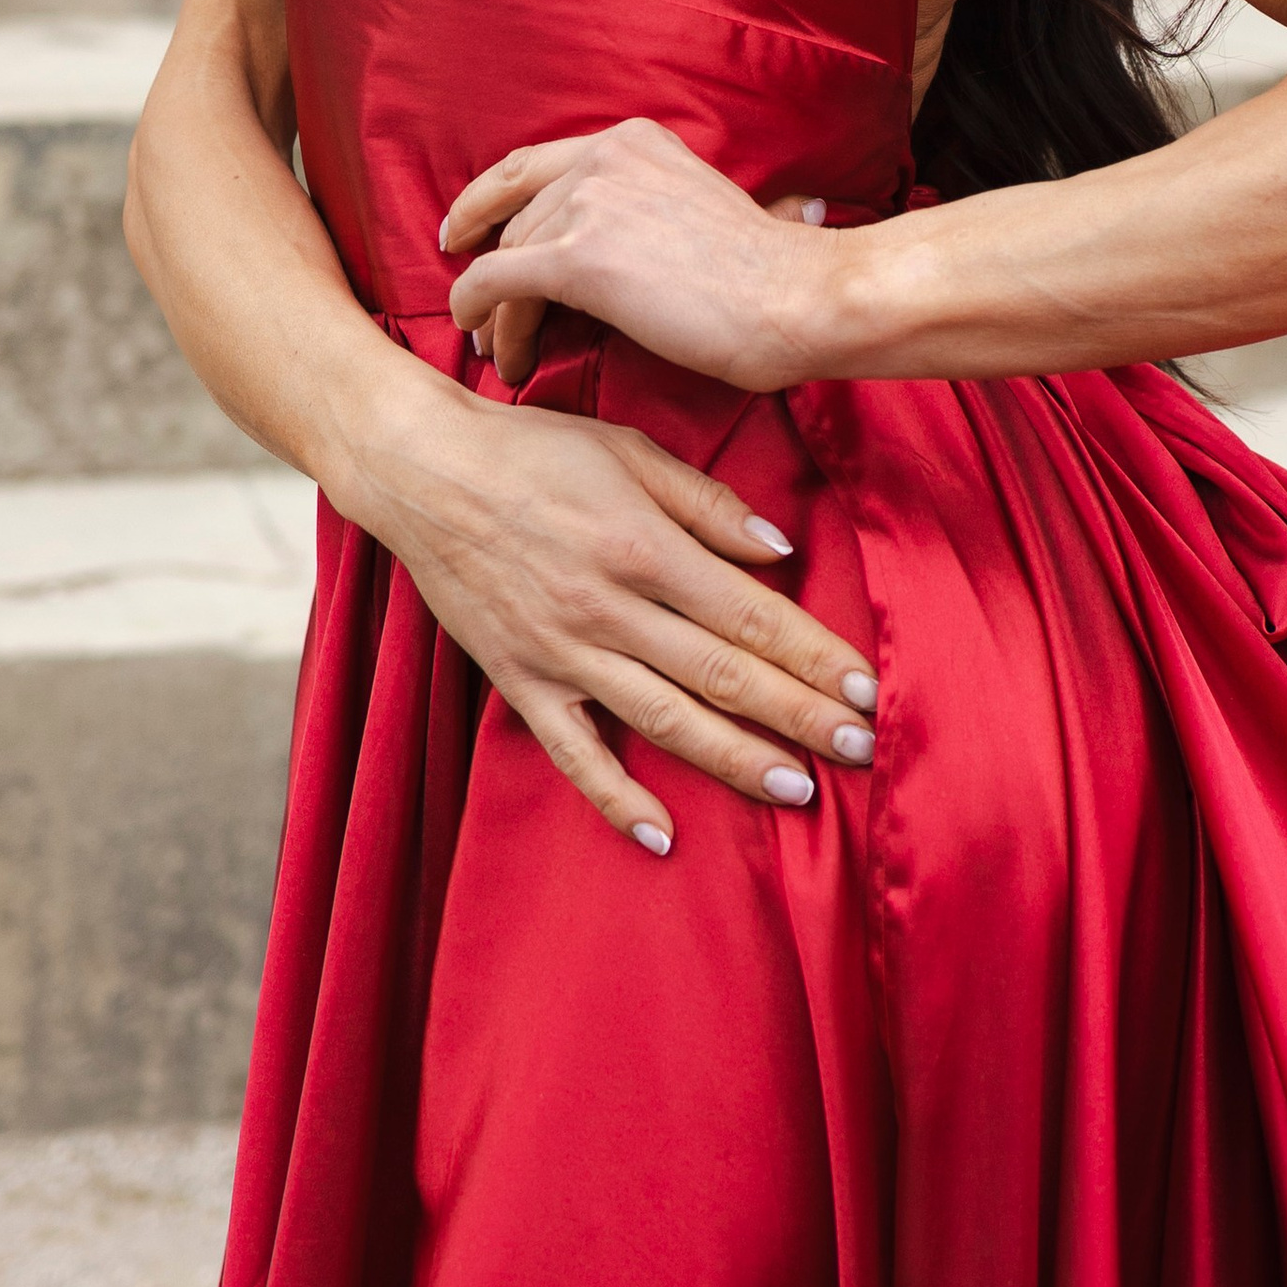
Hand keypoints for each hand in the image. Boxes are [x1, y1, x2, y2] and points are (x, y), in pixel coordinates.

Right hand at [334, 352, 878, 850]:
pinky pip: (573, 753)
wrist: (421, 471)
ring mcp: (562, 653)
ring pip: (663, 720)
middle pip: (722, 674)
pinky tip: (662, 835)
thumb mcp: (630, 452)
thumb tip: (780, 550)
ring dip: (734, 760)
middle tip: (863, 750)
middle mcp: (609, 609)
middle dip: (799, 716)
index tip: (866, 687)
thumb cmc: (533, 451)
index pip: (750, 614)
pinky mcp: (520, 682)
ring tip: (796, 790)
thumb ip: (709, 505)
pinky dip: (615, 798)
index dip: (813, 655)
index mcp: (644, 547)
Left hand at [442, 118, 839, 392]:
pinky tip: (485, 341)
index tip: (463, 233)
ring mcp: (588, 203)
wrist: (796, 297)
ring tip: (501, 354)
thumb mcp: (697, 206)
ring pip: (505, 258)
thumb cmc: (766, 273)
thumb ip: (645, 207)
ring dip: (495, 313)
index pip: (531, 165)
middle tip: (480, 317)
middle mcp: (602, 158)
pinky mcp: (578, 258)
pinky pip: (497, 283)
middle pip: (516, 219)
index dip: (485, 201)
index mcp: (632, 140)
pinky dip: (479, 313)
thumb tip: (611, 248)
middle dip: (489, 269)